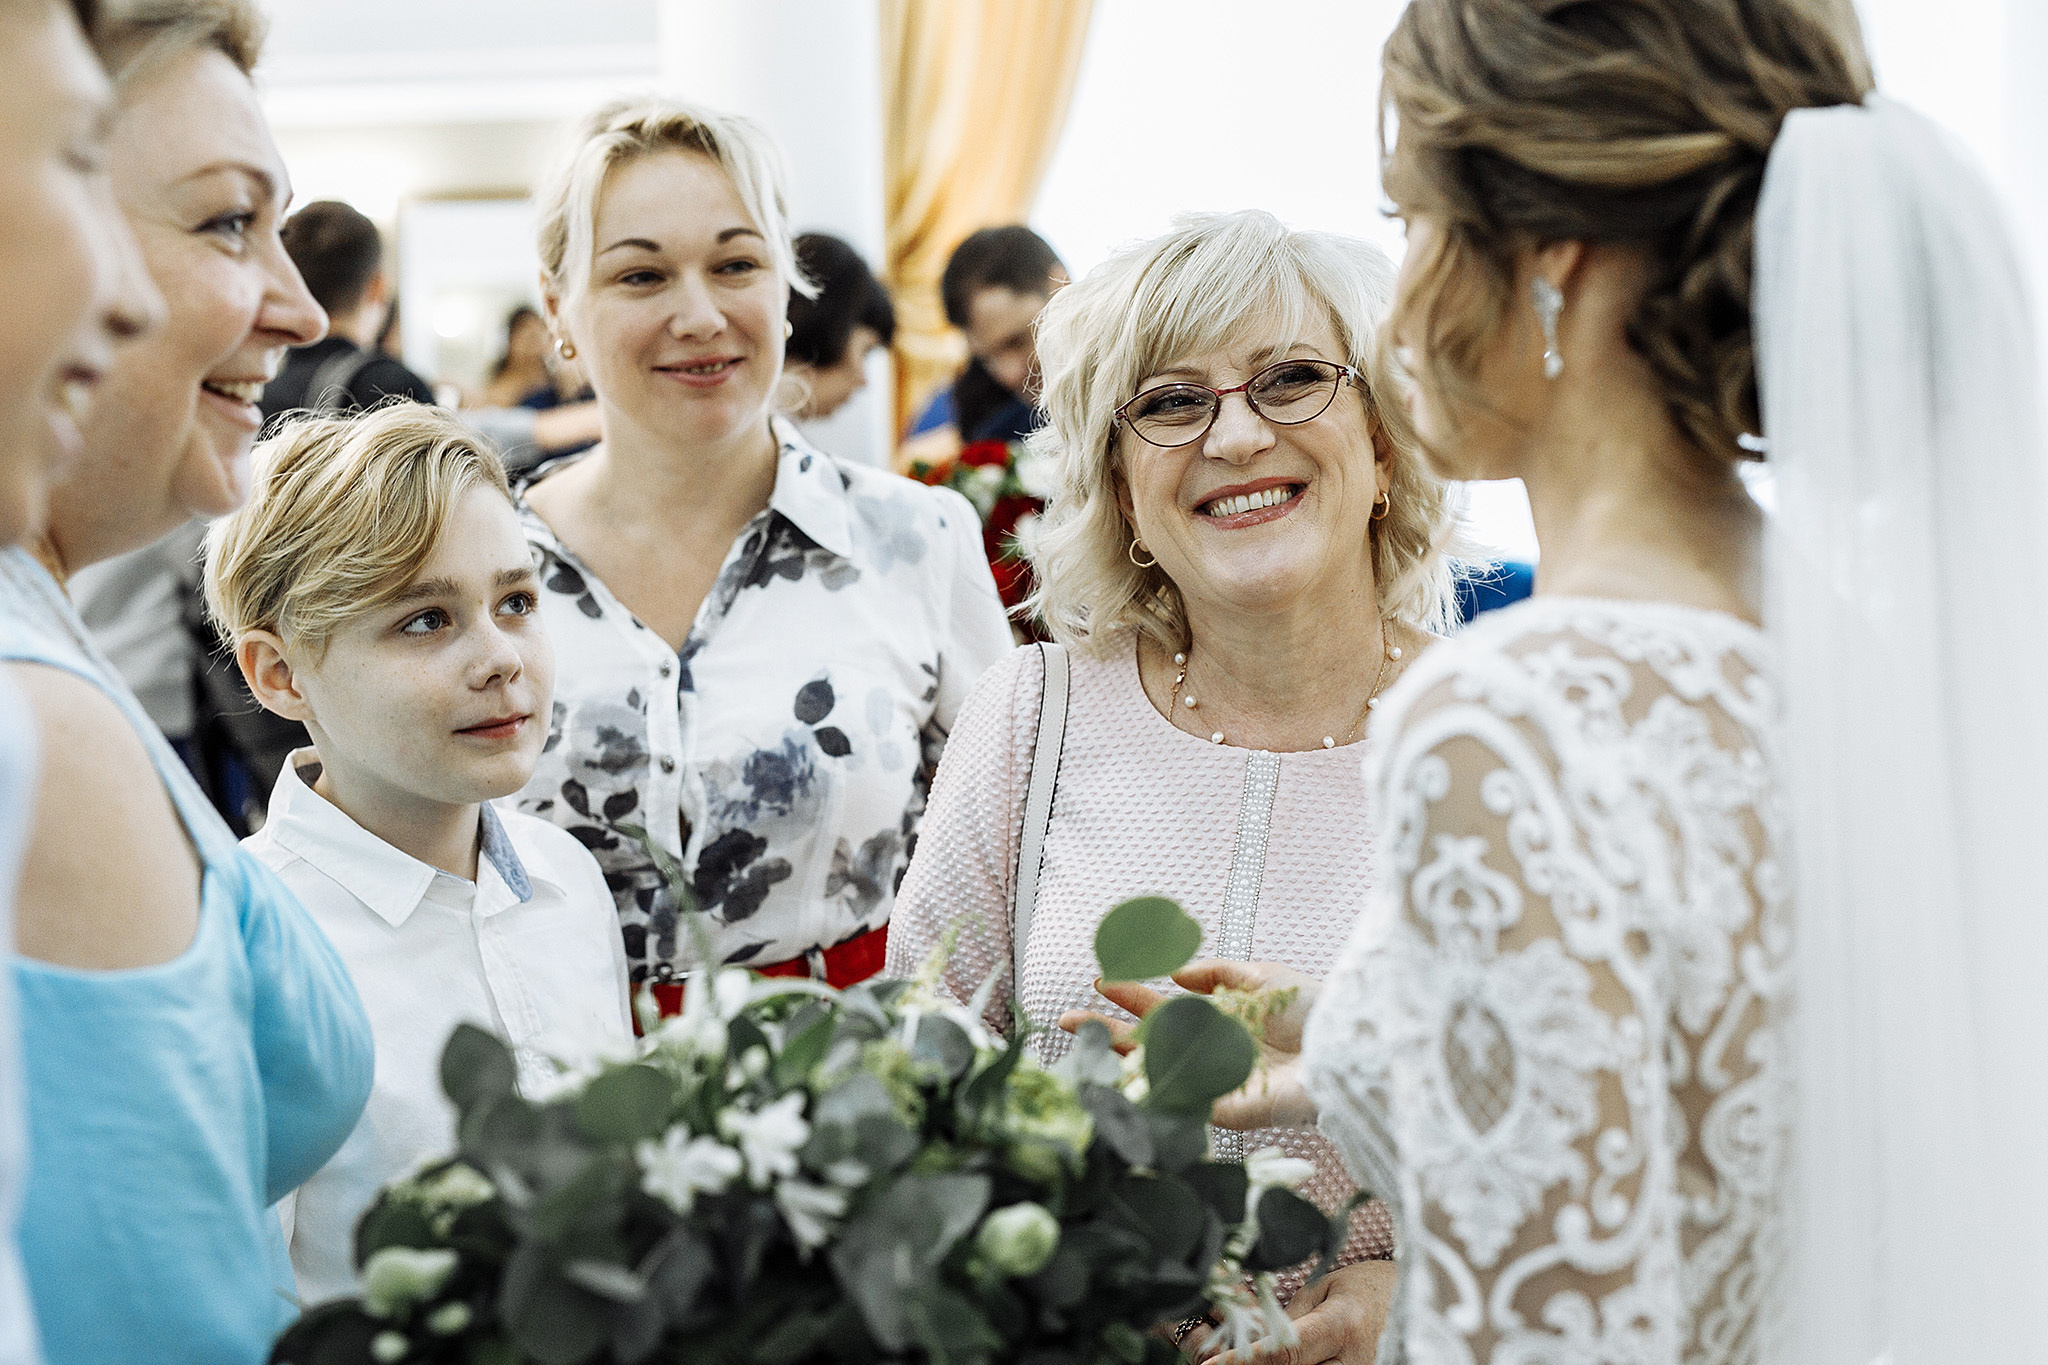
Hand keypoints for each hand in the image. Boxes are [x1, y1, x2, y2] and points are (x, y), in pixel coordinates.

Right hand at [1056, 960, 1322, 1129]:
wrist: (1348, 1047)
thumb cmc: (1317, 1011)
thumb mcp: (1266, 977)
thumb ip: (1221, 972)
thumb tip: (1176, 973)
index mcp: (1220, 1019)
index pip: (1165, 1006)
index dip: (1133, 994)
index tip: (1102, 981)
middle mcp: (1210, 1051)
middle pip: (1149, 1040)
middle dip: (1107, 1028)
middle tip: (1066, 1019)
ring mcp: (1214, 1081)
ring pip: (1154, 1069)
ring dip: (1115, 1057)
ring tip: (1078, 1040)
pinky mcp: (1224, 1110)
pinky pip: (1177, 1102)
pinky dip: (1144, 1093)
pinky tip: (1112, 1080)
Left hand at [1200, 1262, 1395, 1364]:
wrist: (1408, 1303)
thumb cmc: (1364, 1288)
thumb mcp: (1322, 1289)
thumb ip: (1288, 1317)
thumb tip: (1250, 1335)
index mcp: (1342, 1326)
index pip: (1283, 1351)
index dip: (1244, 1359)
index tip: (1212, 1364)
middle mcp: (1352, 1362)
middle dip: (1253, 1364)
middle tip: (1216, 1357)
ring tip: (1236, 1355)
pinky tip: (1263, 1359)